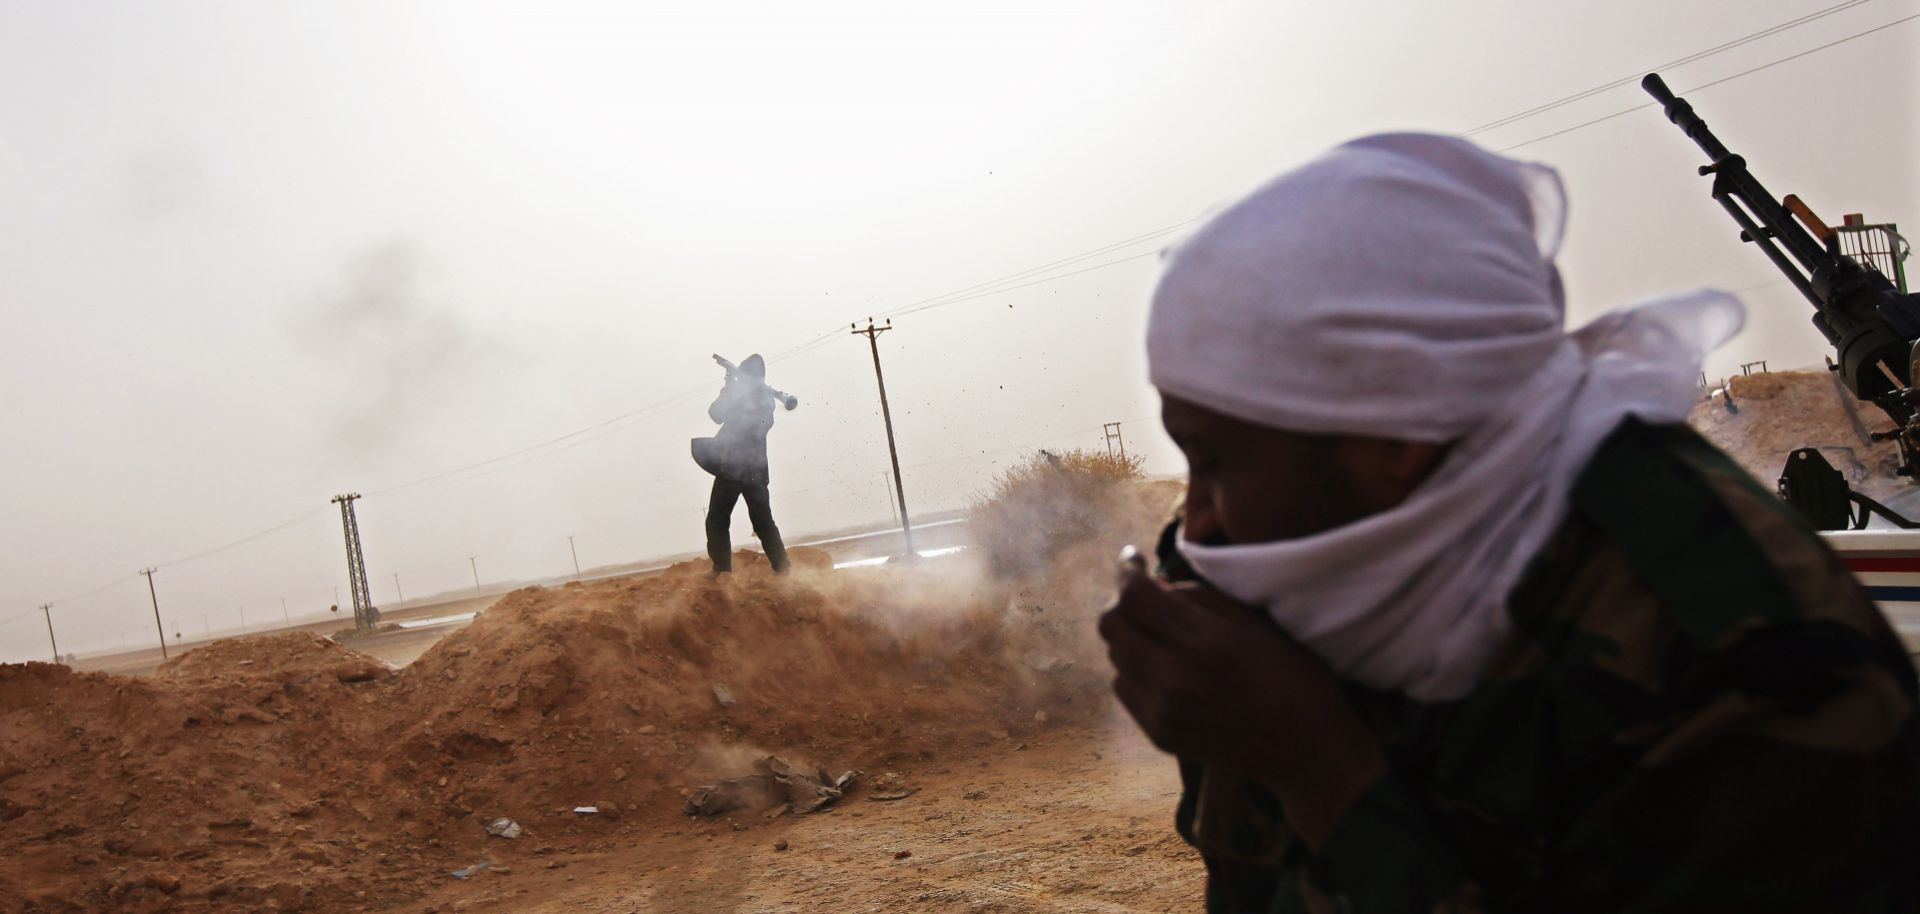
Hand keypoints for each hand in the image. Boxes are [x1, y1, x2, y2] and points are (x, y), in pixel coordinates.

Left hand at [1097, 552, 1387, 847]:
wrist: (1305, 747)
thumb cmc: (1290, 673)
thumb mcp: (1254, 620)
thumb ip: (1198, 597)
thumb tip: (1154, 584)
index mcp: (1204, 642)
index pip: (1135, 596)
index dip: (1127, 571)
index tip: (1132, 560)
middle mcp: (1175, 678)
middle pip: (1111, 625)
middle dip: (1122, 603)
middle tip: (1144, 599)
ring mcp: (1164, 711)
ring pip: (1114, 657)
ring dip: (1130, 639)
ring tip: (1161, 636)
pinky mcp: (1159, 735)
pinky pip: (1125, 689)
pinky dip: (1135, 671)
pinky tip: (1165, 669)